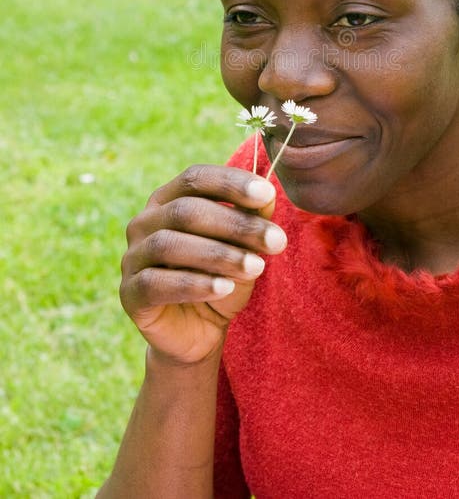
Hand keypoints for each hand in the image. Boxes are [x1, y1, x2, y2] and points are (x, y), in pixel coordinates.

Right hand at [119, 165, 286, 364]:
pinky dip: (195, 284)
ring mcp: (132, 257)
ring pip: (170, 245)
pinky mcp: (130, 294)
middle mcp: (144, 222)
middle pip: (186, 211)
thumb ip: (252, 220)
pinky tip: (225, 287)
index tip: (267, 194)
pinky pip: (157, 282)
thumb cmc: (221, 277)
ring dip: (219, 255)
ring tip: (256, 267)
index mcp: (168, 199)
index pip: (196, 178)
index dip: (231, 183)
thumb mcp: (243, 247)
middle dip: (236, 225)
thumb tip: (267, 196)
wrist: (199, 332)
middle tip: (276, 241)